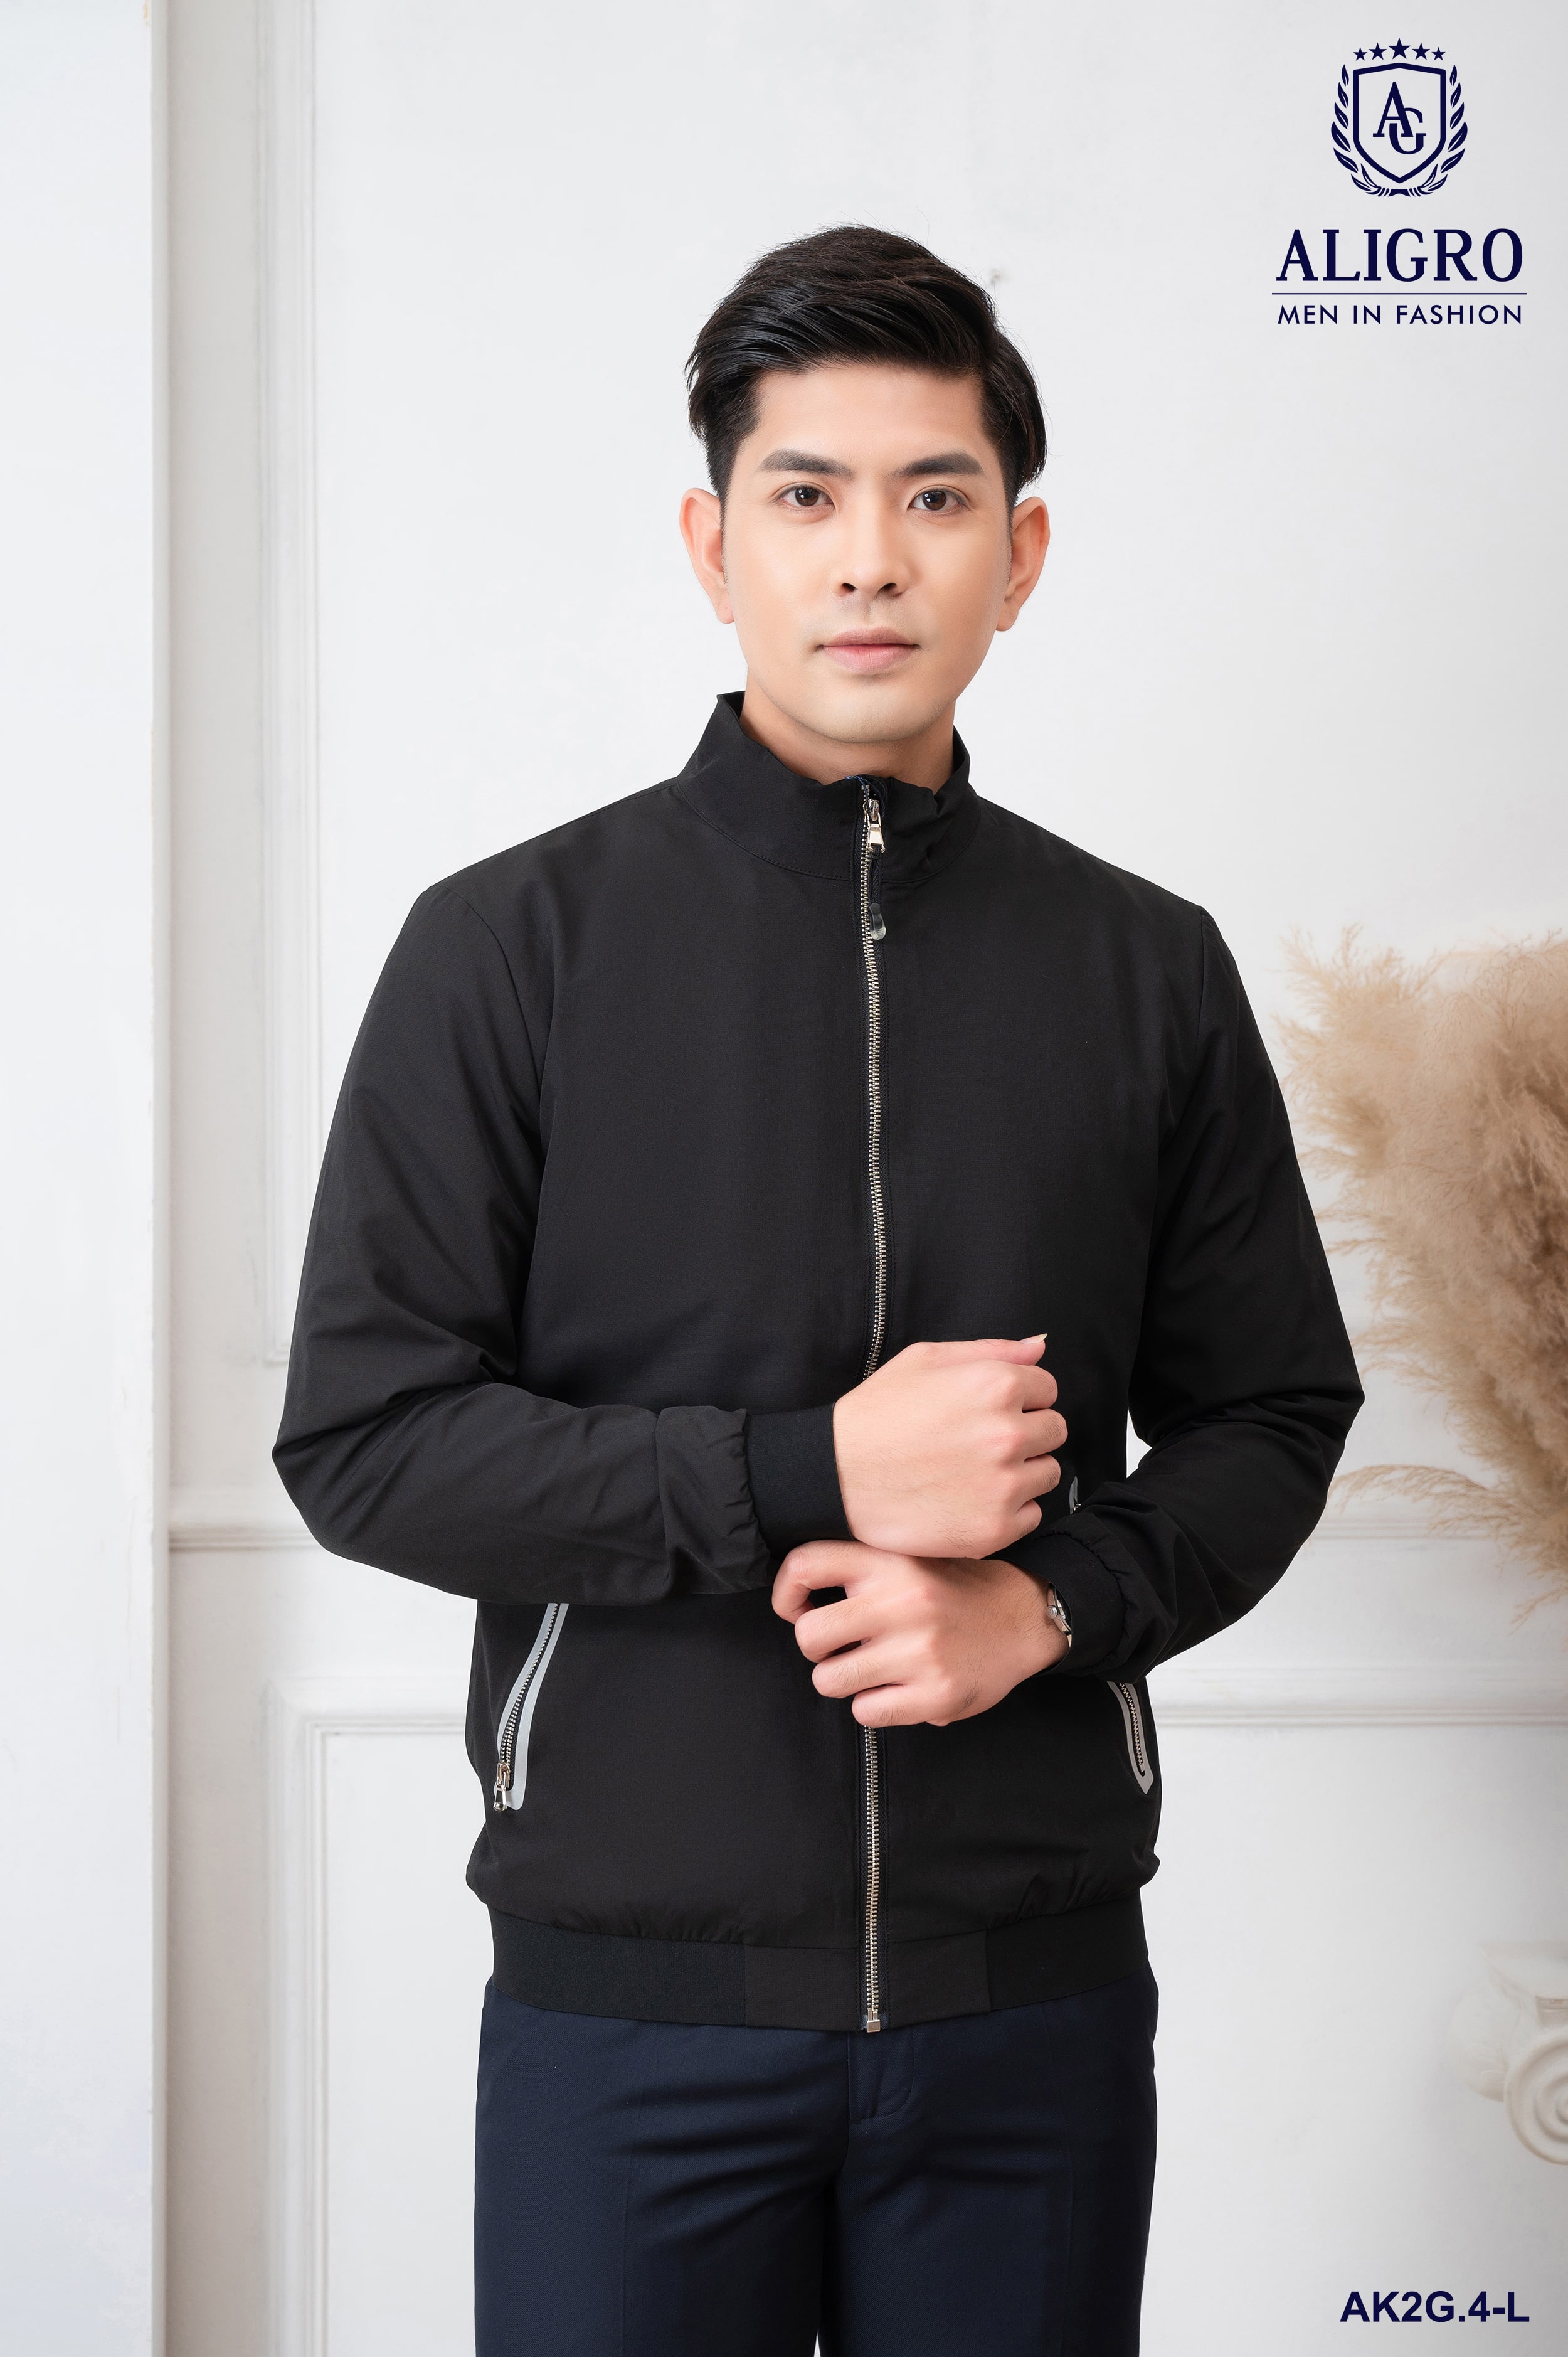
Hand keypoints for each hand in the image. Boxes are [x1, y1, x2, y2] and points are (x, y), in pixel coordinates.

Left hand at [773, 1539, 1068, 1727]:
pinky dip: (873, 1705)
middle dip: (816, 1647)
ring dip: (843, 1680)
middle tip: (840, 1646)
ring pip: (830, 1680)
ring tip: (870, 1669)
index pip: (805, 1564)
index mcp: (891, 1561)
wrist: (1023, 1617)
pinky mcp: (935, 1695)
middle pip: (809, 1635)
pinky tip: (896, 1689)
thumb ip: (861, 1564)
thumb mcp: (910, 1555)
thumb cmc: (954, 1588)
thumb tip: (793, 1590)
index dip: (786, 1592)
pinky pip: (865, 1712)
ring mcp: (919, 1652)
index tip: (797, 1608)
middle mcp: (903, 1603)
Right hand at [831, 1336, 1065, 1559]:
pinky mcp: (996, 1528)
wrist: (835, 1476)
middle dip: (1025, 1434)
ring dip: (1021, 1473)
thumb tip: (1038, 1348)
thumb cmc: (876, 1415)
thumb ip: (990, 1350)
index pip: (1047, 1389)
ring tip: (973, 1473)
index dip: (1019, 1398)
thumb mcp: (924, 1360)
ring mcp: (1005, 1485)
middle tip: (979, 1444)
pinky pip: (1031, 1515)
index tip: (988, 1412)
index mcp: (996, 1385)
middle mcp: (1009, 1434)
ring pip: (1047, 1474)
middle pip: (1054, 1431)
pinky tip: (970, 1501)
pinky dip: (1008, 1511)